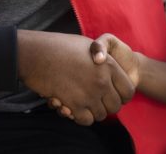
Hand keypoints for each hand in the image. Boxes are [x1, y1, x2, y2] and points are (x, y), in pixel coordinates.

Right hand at [17, 30, 134, 125]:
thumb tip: (104, 62)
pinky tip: (75, 109)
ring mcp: (89, 94)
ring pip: (101, 115)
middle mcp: (102, 81)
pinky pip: (86, 120)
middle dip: (108, 106)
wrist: (36, 53)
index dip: (123, 96)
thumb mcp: (88, 45)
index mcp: (109, 65)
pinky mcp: (74, 104)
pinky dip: (82, 118)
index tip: (115, 95)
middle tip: (97, 101)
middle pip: (116, 106)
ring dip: (94, 112)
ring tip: (85, 103)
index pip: (128, 90)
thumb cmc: (60, 46)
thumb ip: (101, 56)